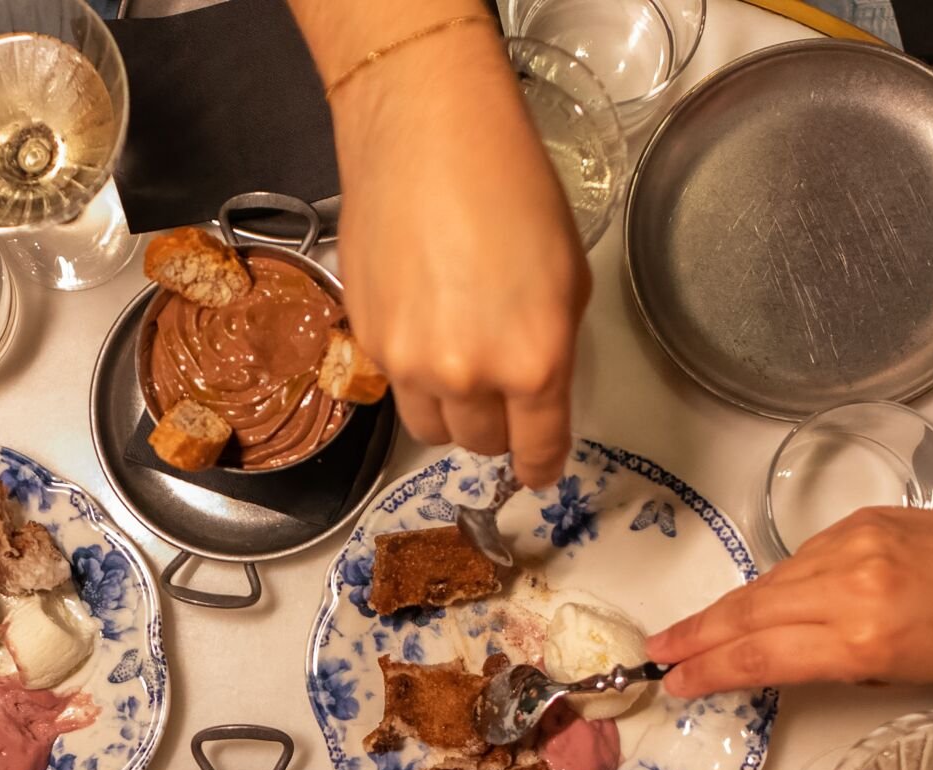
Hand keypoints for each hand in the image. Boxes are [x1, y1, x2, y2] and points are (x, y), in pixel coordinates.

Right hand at [330, 27, 588, 487]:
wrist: (424, 133)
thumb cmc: (509, 182)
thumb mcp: (565, 273)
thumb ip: (552, 347)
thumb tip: (535, 389)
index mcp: (534, 360)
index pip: (537, 448)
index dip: (541, 467)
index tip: (540, 472)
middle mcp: (468, 376)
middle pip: (480, 444)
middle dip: (496, 428)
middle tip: (501, 393)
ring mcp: (408, 364)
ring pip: (430, 427)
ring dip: (449, 411)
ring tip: (456, 363)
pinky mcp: (367, 342)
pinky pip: (394, 385)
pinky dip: (411, 372)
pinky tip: (422, 319)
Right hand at [647, 507, 932, 697]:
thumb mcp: (908, 676)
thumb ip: (836, 664)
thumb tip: (782, 656)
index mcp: (864, 640)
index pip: (760, 657)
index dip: (708, 671)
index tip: (675, 683)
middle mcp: (849, 588)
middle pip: (747, 614)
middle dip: (695, 636)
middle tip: (656, 653)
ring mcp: (852, 546)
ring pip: (766, 583)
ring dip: (724, 610)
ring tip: (689, 631)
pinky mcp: (861, 519)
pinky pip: (798, 559)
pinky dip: (773, 584)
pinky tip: (759, 601)